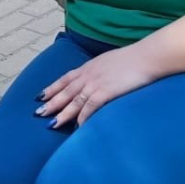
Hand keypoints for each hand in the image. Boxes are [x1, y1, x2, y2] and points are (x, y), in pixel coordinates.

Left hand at [35, 45, 157, 126]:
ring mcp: (96, 83)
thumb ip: (101, 70)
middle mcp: (89, 74)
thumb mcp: (110, 61)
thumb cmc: (133, 58)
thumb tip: (100, 78)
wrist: (146, 56)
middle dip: (51, 102)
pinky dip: (82, 118)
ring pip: (74, 101)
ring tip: (51, 124)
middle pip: (65, 91)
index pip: (65, 78)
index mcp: (89, 66)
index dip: (52, 88)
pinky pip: (89, 107)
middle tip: (37, 113)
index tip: (40, 96)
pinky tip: (77, 127)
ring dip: (62, 113)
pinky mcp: (105, 92)